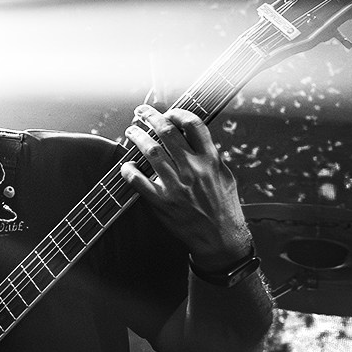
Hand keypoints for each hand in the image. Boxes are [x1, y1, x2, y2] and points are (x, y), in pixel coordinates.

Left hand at [120, 104, 253, 266]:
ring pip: (151, 151)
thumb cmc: (224, 207)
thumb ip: (211, 157)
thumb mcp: (225, 176)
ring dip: (137, 137)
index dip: (177, 113)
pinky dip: (129, 171)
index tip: (168, 112)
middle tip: (140, 112)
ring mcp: (176, 185)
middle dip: (150, 117)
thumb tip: (195, 139)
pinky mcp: (162, 202)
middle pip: (167, 132)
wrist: (221, 238)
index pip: (193, 125)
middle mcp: (193, 169)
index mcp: (210, 160)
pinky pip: (139, 182)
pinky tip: (126, 165)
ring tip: (130, 132)